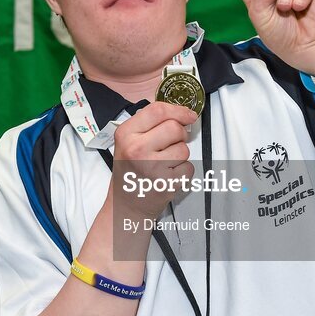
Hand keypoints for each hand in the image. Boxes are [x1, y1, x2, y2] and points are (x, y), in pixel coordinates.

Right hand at [111, 102, 197, 219]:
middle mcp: (137, 149)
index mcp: (126, 134)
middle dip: (180, 134)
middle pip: (175, 128)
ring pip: (184, 149)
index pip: (157, 110)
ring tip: (164, 164)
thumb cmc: (130, 172)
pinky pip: (188, 167)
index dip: (178, 110)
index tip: (188, 115)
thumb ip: (149, 124)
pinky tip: (168, 176)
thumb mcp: (128, 142)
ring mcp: (152, 167)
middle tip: (172, 144)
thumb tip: (179, 112)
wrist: (126, 205)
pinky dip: (183, 172)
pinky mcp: (166, 183)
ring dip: (180, 155)